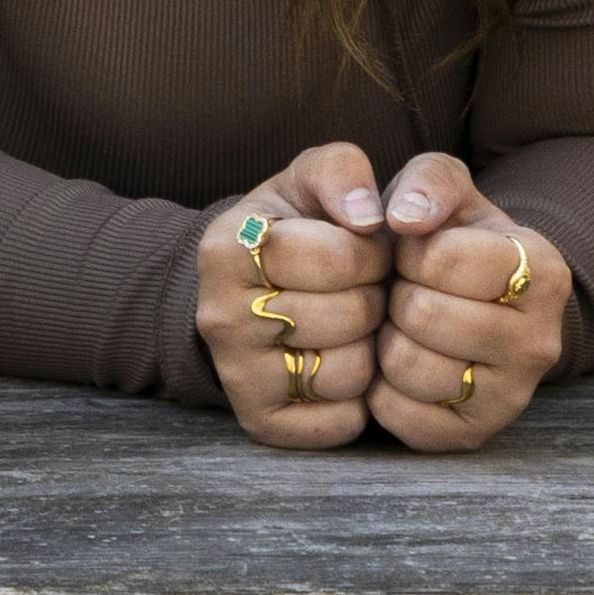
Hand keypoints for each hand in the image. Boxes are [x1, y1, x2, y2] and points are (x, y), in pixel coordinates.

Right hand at [195, 143, 392, 450]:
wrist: (249, 288)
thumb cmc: (294, 225)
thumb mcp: (308, 177)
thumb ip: (342, 171)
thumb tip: (368, 217)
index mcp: (227, 246)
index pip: (339, 256)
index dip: (372, 252)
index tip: (364, 248)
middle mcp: (220, 315)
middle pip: (349, 317)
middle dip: (374, 298)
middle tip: (362, 290)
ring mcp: (235, 374)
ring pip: (349, 373)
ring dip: (370, 349)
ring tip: (353, 326)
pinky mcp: (259, 421)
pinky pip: (341, 423)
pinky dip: (358, 400)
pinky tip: (342, 364)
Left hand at [360, 154, 562, 454]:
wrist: (465, 305)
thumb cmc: (446, 238)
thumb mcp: (444, 187)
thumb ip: (427, 179)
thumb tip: (404, 217)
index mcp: (544, 270)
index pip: (442, 258)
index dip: (410, 250)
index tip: (417, 253)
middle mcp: (542, 340)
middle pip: (423, 315)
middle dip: (396, 295)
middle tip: (405, 292)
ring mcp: (513, 396)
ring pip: (409, 368)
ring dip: (386, 340)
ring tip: (401, 326)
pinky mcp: (475, 435)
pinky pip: (398, 415)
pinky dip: (381, 388)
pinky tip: (396, 365)